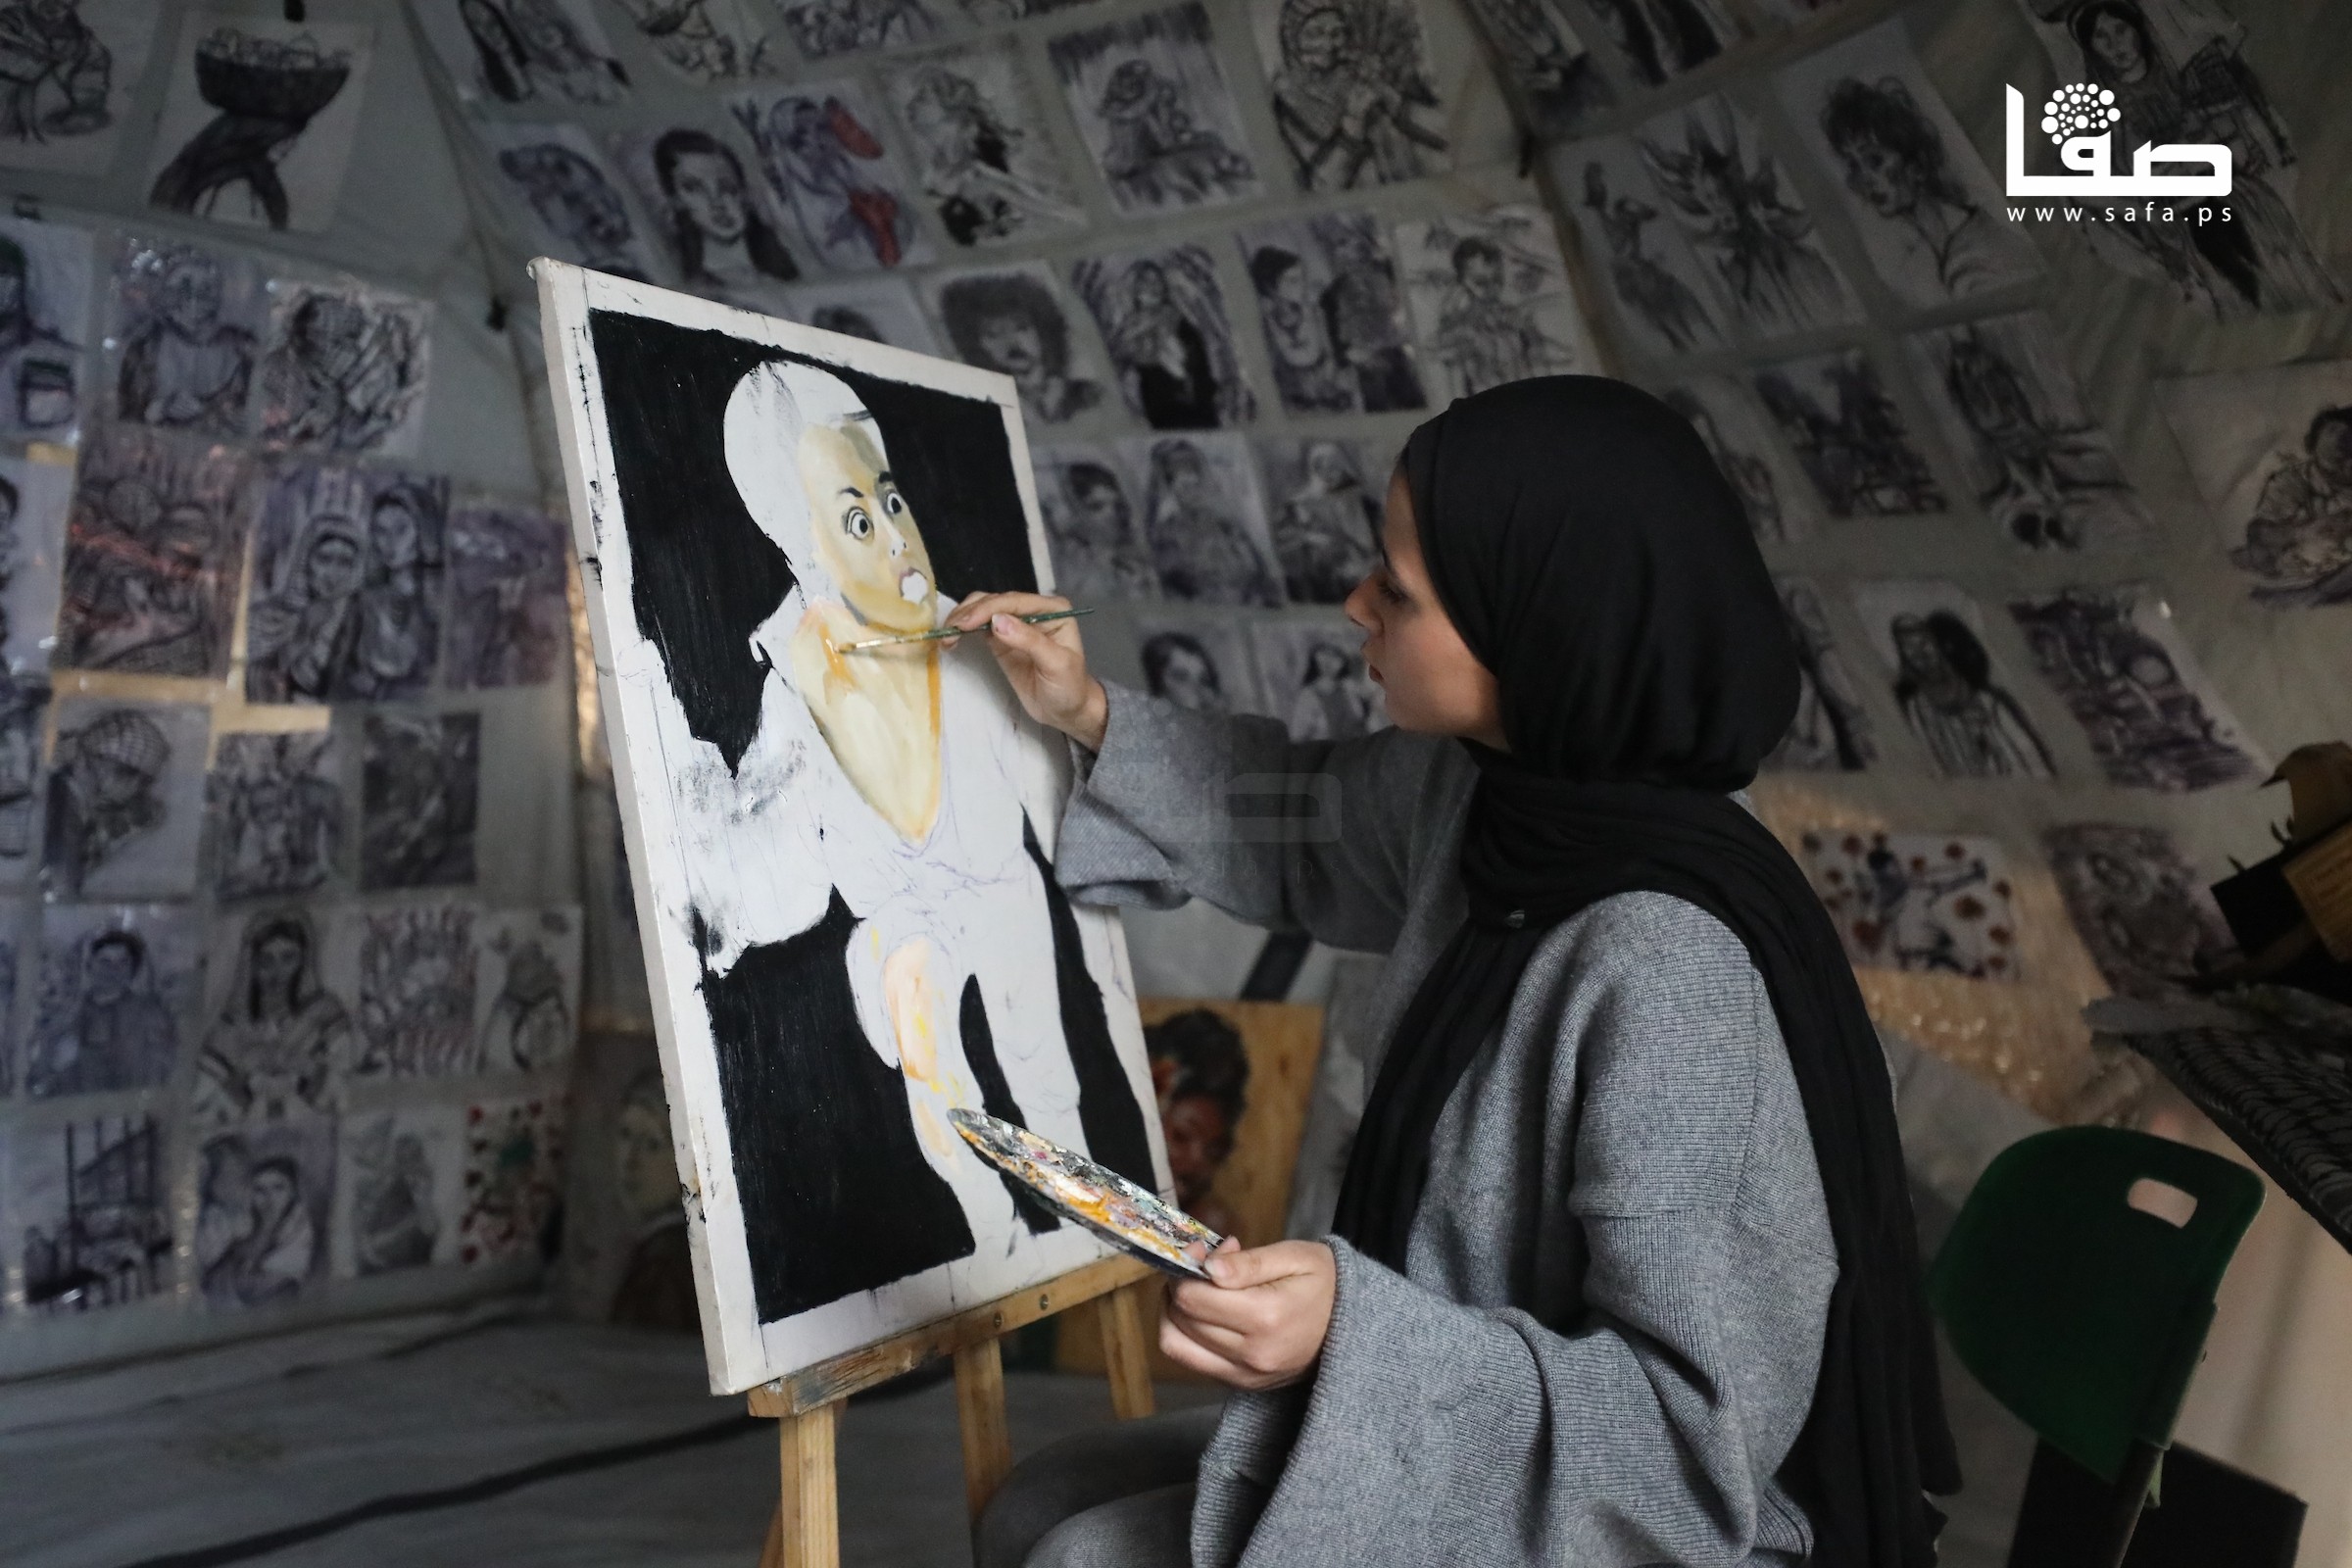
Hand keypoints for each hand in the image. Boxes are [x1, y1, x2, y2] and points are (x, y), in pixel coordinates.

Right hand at [948, 590, 1107, 749]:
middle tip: (950, 630)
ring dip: (962, 619)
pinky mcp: (1001, 640)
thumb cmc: (1069, 687)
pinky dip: (963, 630)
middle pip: (995, 601)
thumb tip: (997, 622)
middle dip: (970, 613)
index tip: (965, 624)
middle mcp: (1033, 610)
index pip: (1015, 601)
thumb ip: (1029, 641)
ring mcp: (1015, 624)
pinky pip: (979, 628)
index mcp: (1052, 609)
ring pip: (983, 610)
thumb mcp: (1056, 665)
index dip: (988, 609)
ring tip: (946, 636)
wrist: (1066, 710)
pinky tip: (951, 639)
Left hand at [1159, 1239, 1335, 1390]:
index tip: (1200, 1252)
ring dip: (1174, 1314)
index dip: (1185, 1269)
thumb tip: (1208, 1267)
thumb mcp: (1294, 1257)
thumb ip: (1249, 1263)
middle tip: (1202, 1266)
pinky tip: (1208, 1314)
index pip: (1192, 1298)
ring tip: (1196, 1291)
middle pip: (1180, 1320)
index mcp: (1266, 1317)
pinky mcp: (1244, 1385)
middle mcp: (1252, 1354)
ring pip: (1177, 1345)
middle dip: (1179, 1287)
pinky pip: (1193, 1361)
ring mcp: (1247, 1375)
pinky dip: (1188, 1335)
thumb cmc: (1325, 1283)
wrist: (1355, 1326)